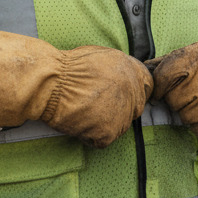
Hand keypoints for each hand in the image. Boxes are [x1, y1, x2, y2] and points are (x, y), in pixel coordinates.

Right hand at [0, 30, 152, 147]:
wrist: (51, 83)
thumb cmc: (67, 68)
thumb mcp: (100, 57)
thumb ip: (118, 68)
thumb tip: (123, 77)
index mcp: (132, 69)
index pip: (146, 86)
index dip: (131, 92)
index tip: (118, 96)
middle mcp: (133, 91)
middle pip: (134, 108)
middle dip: (117, 109)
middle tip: (95, 107)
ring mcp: (123, 113)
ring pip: (119, 126)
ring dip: (102, 123)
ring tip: (82, 112)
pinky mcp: (109, 132)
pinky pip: (102, 140)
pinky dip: (89, 136)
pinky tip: (78, 122)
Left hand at [148, 34, 197, 140]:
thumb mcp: (196, 53)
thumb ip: (169, 63)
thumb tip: (141, 71)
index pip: (164, 76)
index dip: (160, 87)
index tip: (163, 91)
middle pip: (174, 100)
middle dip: (179, 100)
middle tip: (196, 93)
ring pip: (187, 118)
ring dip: (192, 115)